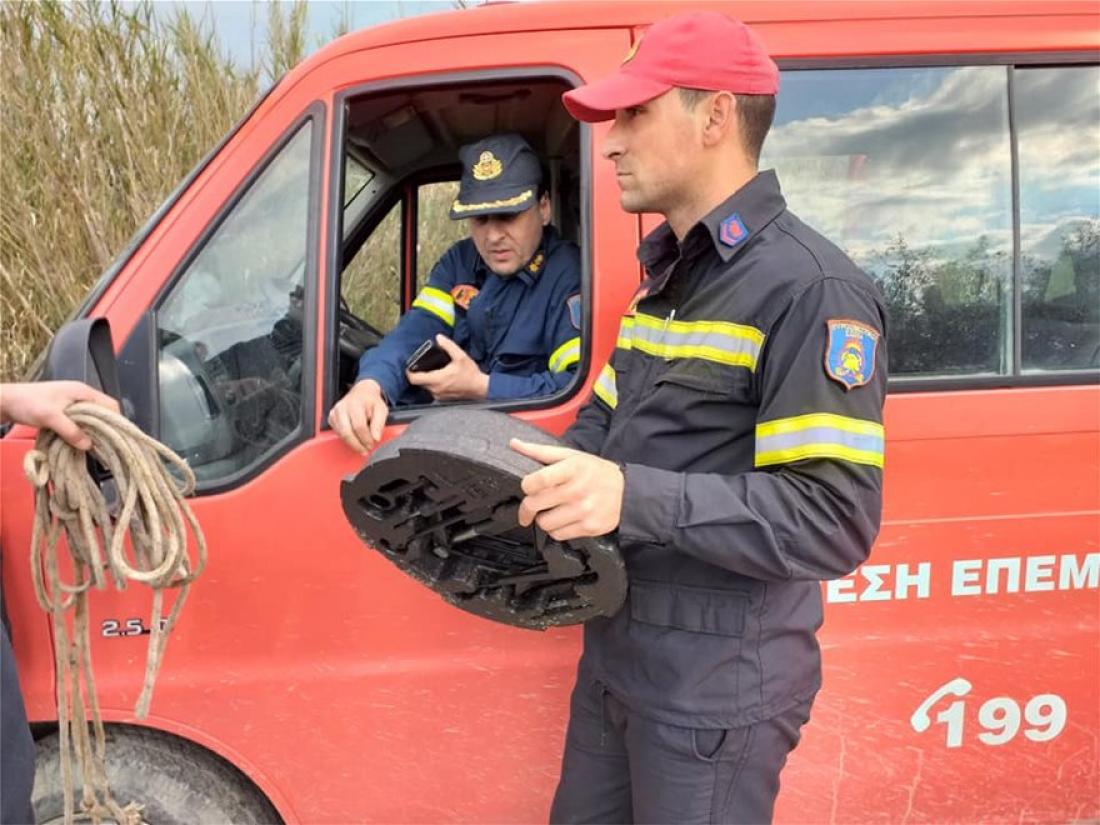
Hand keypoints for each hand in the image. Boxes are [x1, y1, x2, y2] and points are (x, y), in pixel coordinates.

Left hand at [0, 381, 119, 450]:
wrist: (5, 401)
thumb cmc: (27, 402)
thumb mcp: (50, 416)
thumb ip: (70, 430)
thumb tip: (88, 445)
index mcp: (82, 392)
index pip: (110, 405)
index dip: (115, 420)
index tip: (115, 437)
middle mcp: (80, 396)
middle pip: (102, 413)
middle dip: (104, 429)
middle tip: (103, 445)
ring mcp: (71, 404)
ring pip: (90, 420)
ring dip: (90, 432)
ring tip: (91, 446)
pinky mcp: (63, 412)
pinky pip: (78, 423)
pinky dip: (80, 432)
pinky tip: (77, 442)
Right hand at [328, 378, 388, 453]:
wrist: (362, 393)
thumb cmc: (371, 401)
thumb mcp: (381, 409)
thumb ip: (379, 424)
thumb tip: (375, 438)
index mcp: (355, 404)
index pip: (359, 426)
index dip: (365, 439)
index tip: (371, 444)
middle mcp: (342, 408)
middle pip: (347, 432)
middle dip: (357, 444)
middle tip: (365, 450)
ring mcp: (335, 413)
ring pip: (341, 434)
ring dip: (352, 443)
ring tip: (362, 447)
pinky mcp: (331, 418)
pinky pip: (338, 433)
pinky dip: (347, 439)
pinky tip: (355, 439)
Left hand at [405, 335, 488, 401]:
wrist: (480, 388)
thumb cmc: (471, 374)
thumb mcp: (461, 356)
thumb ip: (449, 346)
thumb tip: (439, 337)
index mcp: (437, 379)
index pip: (414, 379)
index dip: (409, 372)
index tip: (409, 366)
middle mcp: (435, 389)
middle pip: (418, 382)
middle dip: (418, 374)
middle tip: (421, 365)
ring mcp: (439, 395)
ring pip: (425, 387)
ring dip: (426, 379)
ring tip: (431, 370)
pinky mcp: (442, 398)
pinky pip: (432, 391)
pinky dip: (433, 384)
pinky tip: (439, 378)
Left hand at [511, 439, 623, 540]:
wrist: (628, 493)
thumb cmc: (596, 472)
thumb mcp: (572, 456)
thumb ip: (540, 451)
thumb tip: (514, 444)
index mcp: (572, 468)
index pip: (536, 481)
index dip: (526, 485)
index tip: (528, 487)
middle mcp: (577, 490)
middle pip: (534, 504)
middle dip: (527, 507)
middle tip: (530, 507)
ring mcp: (583, 511)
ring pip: (544, 523)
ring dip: (543, 519)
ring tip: (552, 511)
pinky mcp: (588, 527)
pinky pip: (558, 535)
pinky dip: (556, 529)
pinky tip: (564, 520)